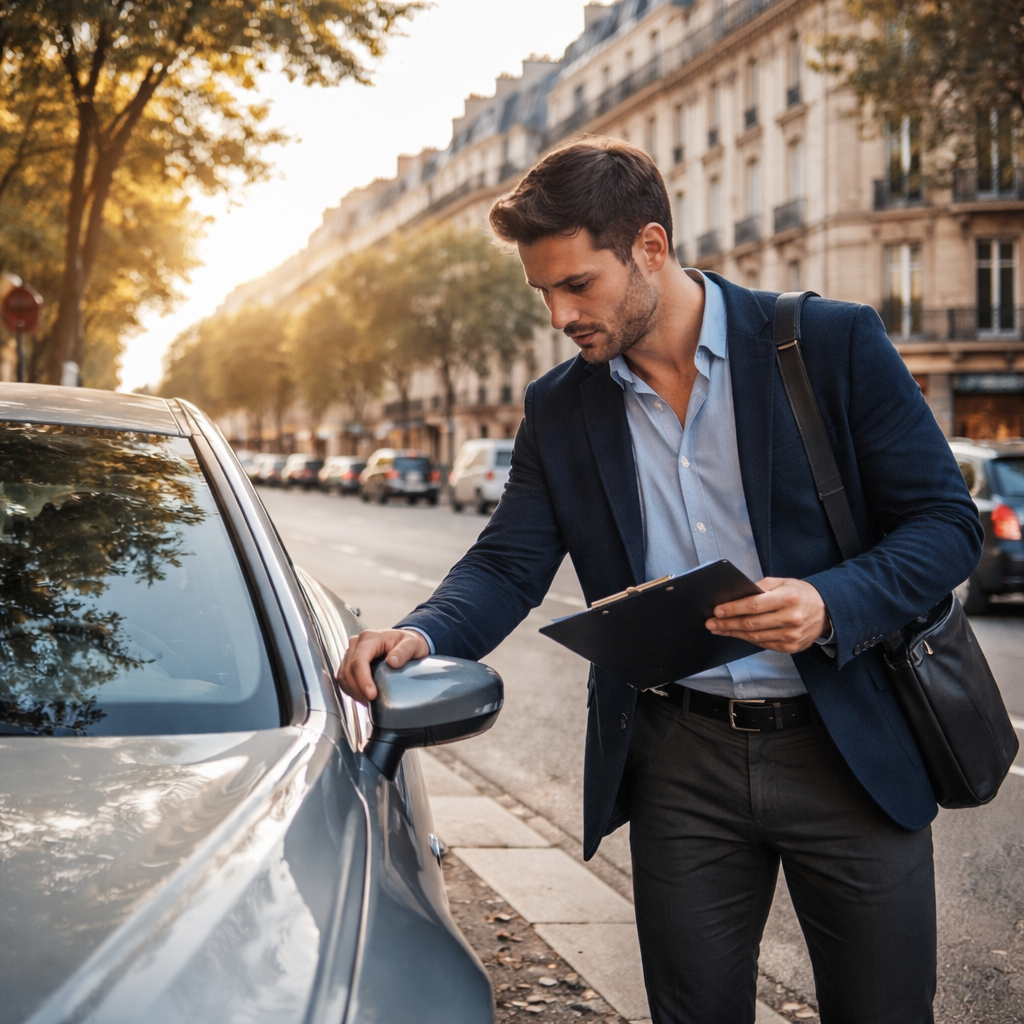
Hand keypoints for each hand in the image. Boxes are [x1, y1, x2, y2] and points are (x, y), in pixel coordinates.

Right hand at [337, 628, 429, 703]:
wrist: (404, 643)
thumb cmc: (408, 642)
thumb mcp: (413, 644)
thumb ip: (404, 651)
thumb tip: (392, 662)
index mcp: (370, 638)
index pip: (359, 660)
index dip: (363, 680)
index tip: (371, 694)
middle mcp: (357, 644)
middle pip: (348, 671)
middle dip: (358, 690)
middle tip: (372, 702)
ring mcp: (351, 654)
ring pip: (343, 677)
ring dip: (354, 692)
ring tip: (369, 701)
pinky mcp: (349, 664)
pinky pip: (344, 680)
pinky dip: (352, 691)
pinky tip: (364, 696)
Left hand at [705, 577, 829, 653]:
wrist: (827, 611)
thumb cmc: (801, 594)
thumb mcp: (783, 582)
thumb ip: (761, 587)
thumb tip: (736, 596)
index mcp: (789, 598)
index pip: (754, 605)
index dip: (733, 609)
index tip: (717, 611)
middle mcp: (791, 618)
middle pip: (752, 623)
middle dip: (727, 623)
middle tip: (710, 623)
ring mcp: (792, 635)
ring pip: (755, 637)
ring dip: (734, 633)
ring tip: (718, 629)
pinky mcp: (791, 647)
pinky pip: (763, 644)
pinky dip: (747, 640)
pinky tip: (736, 634)